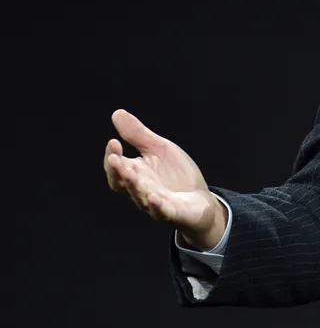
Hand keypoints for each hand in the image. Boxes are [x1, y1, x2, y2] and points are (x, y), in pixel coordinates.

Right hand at [104, 109, 226, 249]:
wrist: (199, 198)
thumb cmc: (175, 174)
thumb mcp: (159, 149)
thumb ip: (138, 135)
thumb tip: (117, 113)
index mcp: (136, 174)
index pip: (116, 168)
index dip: (112, 157)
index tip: (113, 142)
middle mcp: (141, 190)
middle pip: (123, 184)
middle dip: (118, 171)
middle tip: (115, 158)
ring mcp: (156, 204)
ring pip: (140, 196)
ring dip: (134, 185)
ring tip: (130, 172)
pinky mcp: (173, 213)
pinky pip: (162, 212)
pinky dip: (157, 206)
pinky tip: (154, 197)